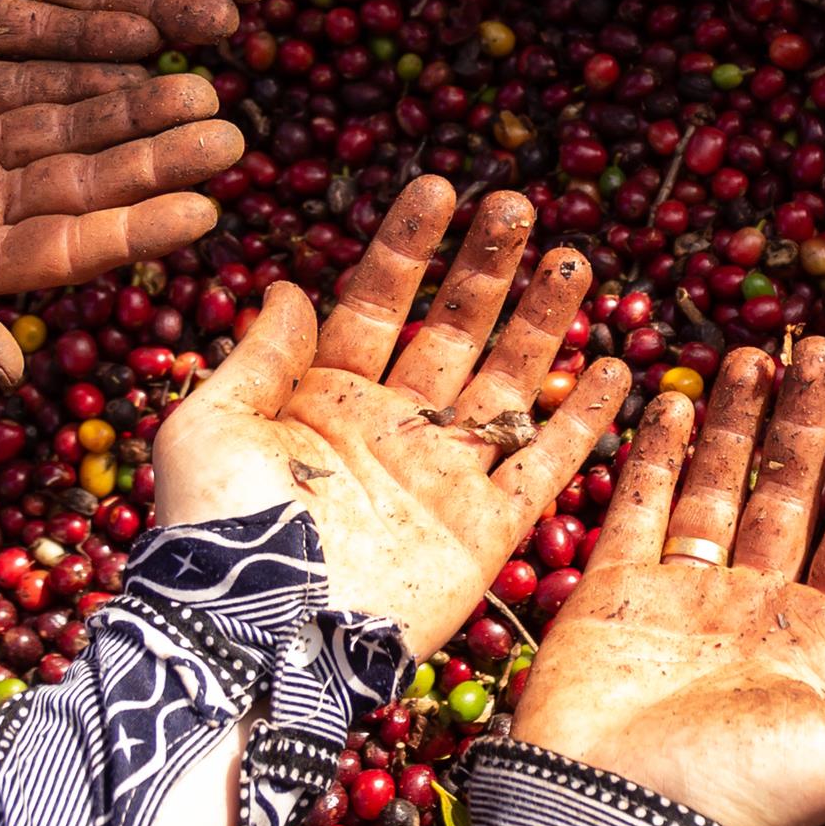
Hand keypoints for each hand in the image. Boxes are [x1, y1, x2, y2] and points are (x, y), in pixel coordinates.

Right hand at [0, 50, 239, 376]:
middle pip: (89, 180)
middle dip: (159, 158)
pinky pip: (17, 71)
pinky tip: (133, 47)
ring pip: (66, 124)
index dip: (140, 227)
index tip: (208, 208)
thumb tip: (12, 367)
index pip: (74, 246)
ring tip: (205, 85)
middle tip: (234, 133)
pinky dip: (74, 61)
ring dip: (133, 108)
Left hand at [149, 178, 625, 657]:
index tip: (439, 185)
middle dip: (486, 269)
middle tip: (519, 206)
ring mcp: (440, 479)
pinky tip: (614, 372)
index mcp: (323, 399)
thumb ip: (257, 357)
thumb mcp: (210, 426)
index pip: (376, 302)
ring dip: (541, 324)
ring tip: (574, 262)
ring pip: (506, 384)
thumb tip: (288, 285)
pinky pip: (542, 469)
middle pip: (453, 331)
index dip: (408, 246)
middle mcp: (390, 429)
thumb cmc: (219, 533)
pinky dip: (581, 424)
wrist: (254, 640)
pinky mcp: (481, 533)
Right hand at [510, 339, 824, 825]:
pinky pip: (640, 509)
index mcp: (819, 642)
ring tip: (752, 355)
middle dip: (807, 420)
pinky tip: (674, 404)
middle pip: (791, 494)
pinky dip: (657, 457)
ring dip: (736, 422)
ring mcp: (683, 598)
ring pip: (719, 488)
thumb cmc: (733, 796)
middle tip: (823, 345)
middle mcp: (756, 610)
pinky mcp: (613, 594)